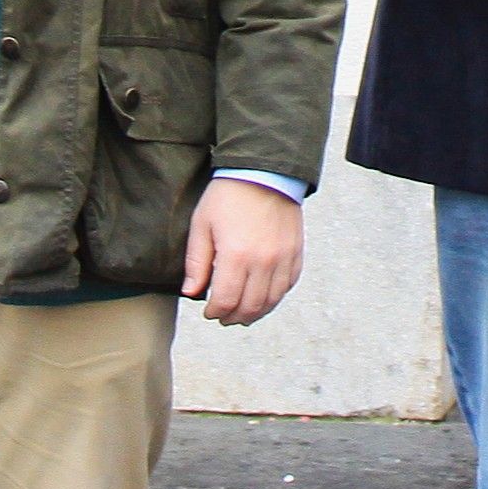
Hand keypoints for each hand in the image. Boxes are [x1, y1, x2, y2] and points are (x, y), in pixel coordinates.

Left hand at [182, 177, 304, 324]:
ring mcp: (283, 258)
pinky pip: (288, 285)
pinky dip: (275, 297)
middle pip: (250, 306)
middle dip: (233, 317)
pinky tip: (263, 296)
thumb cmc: (229, 195)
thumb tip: (192, 293)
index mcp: (236, 255)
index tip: (208, 312)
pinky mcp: (295, 252)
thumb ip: (197, 262)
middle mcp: (263, 261)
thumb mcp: (202, 225)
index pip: (226, 300)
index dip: (215, 312)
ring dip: (256, 313)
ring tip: (243, 313)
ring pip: (271, 301)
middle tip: (224, 317)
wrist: (264, 171)